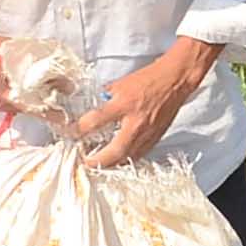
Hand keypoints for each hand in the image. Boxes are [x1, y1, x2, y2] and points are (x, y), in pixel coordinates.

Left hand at [73, 38, 220, 168]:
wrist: (175, 81)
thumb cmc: (148, 79)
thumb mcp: (121, 84)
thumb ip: (107, 97)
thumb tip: (95, 106)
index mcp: (124, 105)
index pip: (96, 121)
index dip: (78, 129)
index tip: (70, 134)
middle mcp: (136, 123)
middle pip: (114, 151)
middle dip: (98, 161)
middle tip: (86, 162)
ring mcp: (148, 133)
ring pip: (128, 158)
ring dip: (112, 164)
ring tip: (99, 166)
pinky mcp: (156, 138)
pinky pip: (139, 154)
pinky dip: (127, 160)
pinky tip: (119, 160)